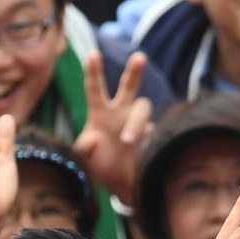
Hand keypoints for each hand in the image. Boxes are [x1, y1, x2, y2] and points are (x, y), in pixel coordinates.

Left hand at [73, 51, 152, 203]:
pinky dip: (150, 140)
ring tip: (127, 141)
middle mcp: (121, 114)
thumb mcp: (86, 159)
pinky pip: (156, 132)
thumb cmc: (100, 166)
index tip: (93, 53)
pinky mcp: (155, 137)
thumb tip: (90, 141)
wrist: (123, 185)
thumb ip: (83, 150)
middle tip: (139, 56)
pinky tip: (145, 151)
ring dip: (135, 123)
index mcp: (101, 114)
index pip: (95, 89)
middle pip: (129, 87)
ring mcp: (140, 124)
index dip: (94, 71)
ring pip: (143, 109)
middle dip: (134, 71)